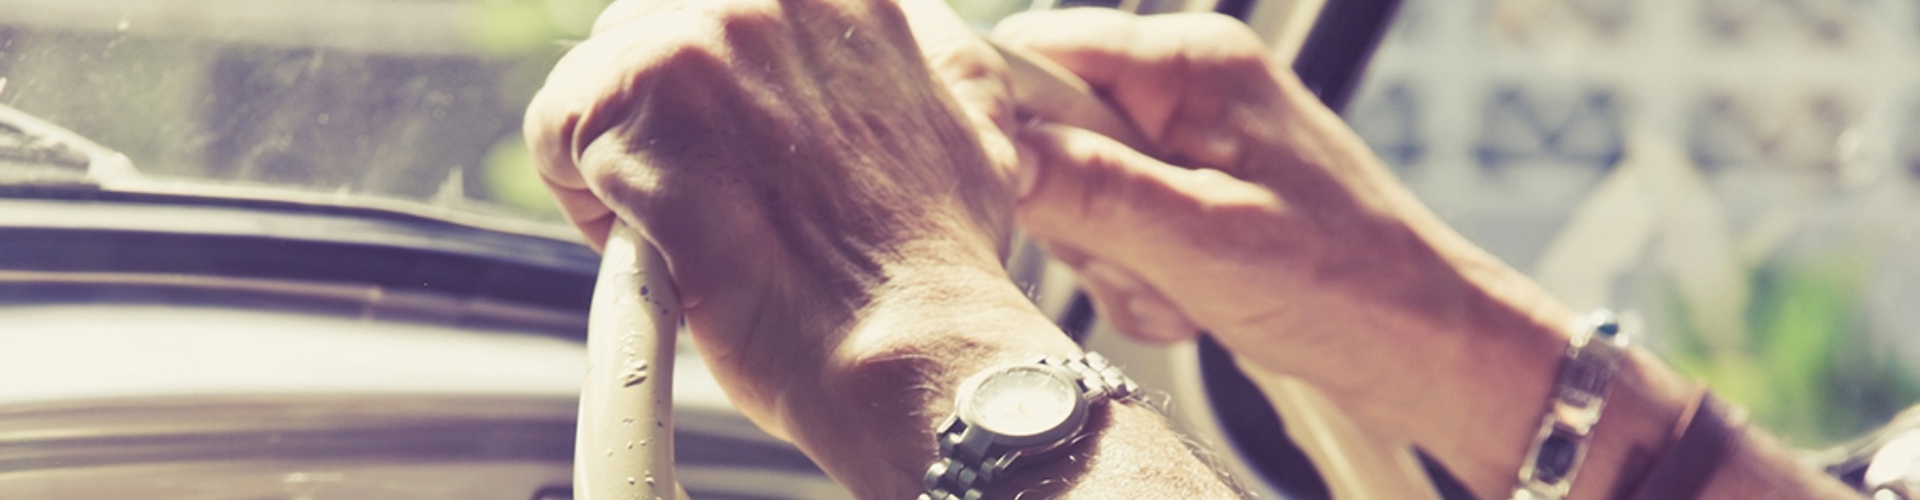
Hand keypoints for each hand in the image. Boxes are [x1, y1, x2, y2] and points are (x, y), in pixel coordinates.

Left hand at [523, 0, 1022, 437]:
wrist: (909, 340)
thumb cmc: (934, 266)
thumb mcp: (960, 121)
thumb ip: (906, 64)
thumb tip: (887, 53)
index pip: (720, 13)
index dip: (716, 93)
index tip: (731, 152)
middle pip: (650, 31)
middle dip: (662, 122)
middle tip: (709, 204)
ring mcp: (707, 33)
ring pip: (599, 81)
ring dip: (621, 159)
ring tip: (685, 234)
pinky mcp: (640, 91)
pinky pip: (554, 130)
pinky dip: (583, 201)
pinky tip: (654, 247)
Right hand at [994, 10, 1657, 497]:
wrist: (1428, 346)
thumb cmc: (1347, 287)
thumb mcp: (1202, 242)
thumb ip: (1090, 189)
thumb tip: (998, 151)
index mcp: (1193, 63)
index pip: (1043, 50)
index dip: (1006, 118)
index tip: (1011, 189)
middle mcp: (1189, 87)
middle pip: (1054, 128)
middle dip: (1074, 213)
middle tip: (1135, 263)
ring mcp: (1193, 141)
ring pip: (1079, 188)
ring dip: (1110, 258)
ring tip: (1178, 292)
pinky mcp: (1196, 191)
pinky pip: (1118, 226)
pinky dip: (1138, 277)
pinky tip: (1190, 304)